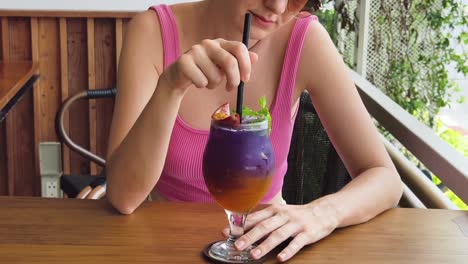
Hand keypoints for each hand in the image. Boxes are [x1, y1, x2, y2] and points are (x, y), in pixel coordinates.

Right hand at [161, 38, 257, 92]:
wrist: (180, 75)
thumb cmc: (206, 70)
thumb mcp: (224, 67)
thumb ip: (239, 62)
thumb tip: (256, 57)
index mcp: (221, 43)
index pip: (240, 48)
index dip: (246, 65)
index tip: (245, 79)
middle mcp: (209, 43)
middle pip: (230, 62)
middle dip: (234, 80)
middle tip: (230, 88)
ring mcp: (195, 51)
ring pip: (215, 76)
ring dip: (214, 85)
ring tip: (208, 81)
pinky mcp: (184, 61)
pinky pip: (201, 81)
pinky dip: (202, 86)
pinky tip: (196, 81)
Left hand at [223, 202, 338, 261]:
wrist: (324, 212)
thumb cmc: (297, 214)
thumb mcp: (280, 213)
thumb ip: (264, 220)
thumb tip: (243, 229)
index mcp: (275, 210)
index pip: (255, 218)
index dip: (241, 226)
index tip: (227, 233)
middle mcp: (284, 216)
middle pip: (264, 226)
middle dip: (249, 237)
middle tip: (237, 246)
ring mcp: (296, 224)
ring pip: (278, 235)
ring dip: (265, 245)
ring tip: (254, 255)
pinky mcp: (308, 233)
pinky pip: (297, 243)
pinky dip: (288, 251)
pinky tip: (280, 258)